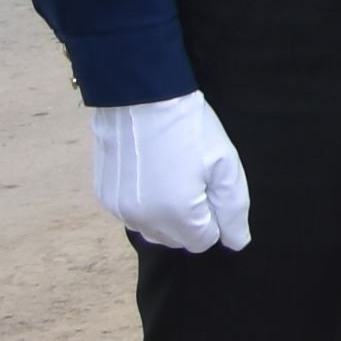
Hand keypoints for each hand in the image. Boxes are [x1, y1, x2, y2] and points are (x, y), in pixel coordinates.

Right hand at [88, 93, 251, 253]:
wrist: (139, 97)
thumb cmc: (190, 128)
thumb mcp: (225, 165)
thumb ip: (233, 209)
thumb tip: (236, 243)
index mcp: (177, 215)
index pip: (203, 241)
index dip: (213, 217)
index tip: (210, 186)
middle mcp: (143, 220)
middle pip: (177, 240)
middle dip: (190, 219)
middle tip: (193, 179)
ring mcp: (119, 210)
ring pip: (152, 230)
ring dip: (166, 215)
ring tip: (172, 176)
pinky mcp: (104, 196)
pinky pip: (131, 214)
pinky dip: (144, 203)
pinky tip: (150, 173)